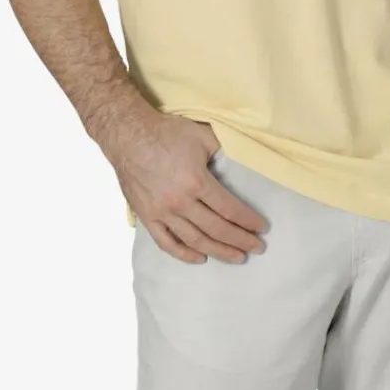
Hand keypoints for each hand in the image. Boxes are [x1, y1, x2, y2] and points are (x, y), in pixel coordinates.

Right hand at [101, 106, 268, 263]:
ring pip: (195, 240)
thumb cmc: (165, 132)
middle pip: (216, 229)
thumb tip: (240, 163)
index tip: (261, 228)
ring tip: (237, 257)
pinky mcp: (147, 216)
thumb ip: (224, 151)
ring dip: (219, 251)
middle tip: (257, 248)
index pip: (229, 209)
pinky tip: (200, 258)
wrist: (128, 135)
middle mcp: (180, 202)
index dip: (248, 221)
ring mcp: (162, 212)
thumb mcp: (202, 135)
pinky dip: (184, 254)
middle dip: (240, 240)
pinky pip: (167, 242)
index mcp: (196, 181)